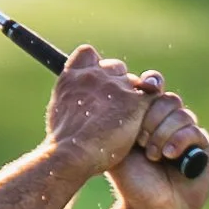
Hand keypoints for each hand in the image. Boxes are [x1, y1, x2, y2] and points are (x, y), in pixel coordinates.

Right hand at [43, 45, 151, 178]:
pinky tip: (141, 125)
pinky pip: (150, 96)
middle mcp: (94, 75)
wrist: (72, 154)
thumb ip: (71, 97)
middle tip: (115, 108)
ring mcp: (116, 86)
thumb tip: (76, 100)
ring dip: (133, 99)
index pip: (87, 54)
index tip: (96, 78)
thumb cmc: (63, 141)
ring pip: (134, 83)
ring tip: (126, 122)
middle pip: (116, 67)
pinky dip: (147, 109)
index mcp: (73, 76)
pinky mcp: (134, 101)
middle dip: (118, 83)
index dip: (95, 65)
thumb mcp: (57, 111)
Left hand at [111, 70, 208, 208]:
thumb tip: (109, 93)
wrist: (150, 208)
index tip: (146, 86)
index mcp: (148, 115)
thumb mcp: (117, 146)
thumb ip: (117, 121)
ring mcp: (186, 131)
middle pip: (167, 99)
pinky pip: (193, 130)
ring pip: (180, 114)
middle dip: (151, 117)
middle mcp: (168, 120)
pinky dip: (178, 140)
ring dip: (162, 133)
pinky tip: (167, 155)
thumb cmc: (130, 179)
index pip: (153, 87)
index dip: (151, 83)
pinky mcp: (201, 145)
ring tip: (152, 155)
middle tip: (140, 140)